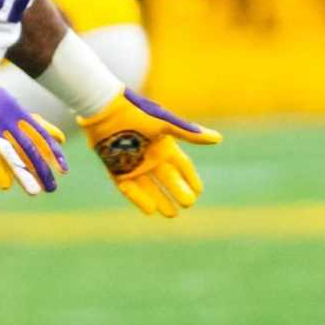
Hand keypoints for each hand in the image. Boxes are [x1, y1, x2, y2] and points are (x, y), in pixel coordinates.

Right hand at [0, 67, 65, 194]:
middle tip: (52, 187)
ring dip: (23, 173)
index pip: (40, 134)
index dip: (52, 152)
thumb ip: (31, 121)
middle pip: (28, 147)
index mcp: (15, 110)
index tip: (63, 168)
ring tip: (35, 191)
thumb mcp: (9, 103)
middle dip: (41, 168)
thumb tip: (59, 137)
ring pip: (10, 153)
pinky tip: (6, 184)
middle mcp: (5, 119)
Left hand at [79, 89, 220, 217]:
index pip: (181, 166)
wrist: (105, 110)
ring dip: (160, 199)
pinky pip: (128, 188)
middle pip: (167, 178)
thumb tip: (218, 139)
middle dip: (177, 191)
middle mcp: (150, 157)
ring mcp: (133, 164)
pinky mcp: (116, 168)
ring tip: (171, 214)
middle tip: (187, 204)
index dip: (190, 178)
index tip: (199, 191)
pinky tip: (150, 210)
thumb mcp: (165, 124)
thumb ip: (189, 133)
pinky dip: (138, 198)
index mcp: (164, 146)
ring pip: (149, 186)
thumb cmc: (137, 113)